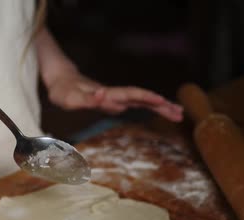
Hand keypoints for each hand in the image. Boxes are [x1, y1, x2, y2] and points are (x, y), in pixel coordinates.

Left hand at [46, 70, 183, 121]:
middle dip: (162, 105)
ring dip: (161, 107)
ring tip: (179, 114)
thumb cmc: (64, 92)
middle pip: (143, 98)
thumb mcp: (71, 98)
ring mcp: (118, 97)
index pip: (132, 94)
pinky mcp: (117, 100)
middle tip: (180, 113)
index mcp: (108, 94)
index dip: (147, 97)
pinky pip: (138, 104)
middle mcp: (116, 94)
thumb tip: (103, 94)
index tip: (162, 101)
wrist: (62, 81)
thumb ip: (86, 98)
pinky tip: (162, 110)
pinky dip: (151, 107)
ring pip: (143, 101)